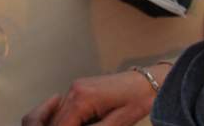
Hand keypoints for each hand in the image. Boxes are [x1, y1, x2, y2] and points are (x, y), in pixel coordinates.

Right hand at [23, 66, 171, 125]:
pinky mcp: (79, 89)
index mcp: (82, 98)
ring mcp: (75, 88)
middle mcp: (73, 90)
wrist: (148, 81)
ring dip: (61, 125)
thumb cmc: (138, 101)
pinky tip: (77, 125)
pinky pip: (65, 108)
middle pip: (55, 120)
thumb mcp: (119, 123)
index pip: (61, 124)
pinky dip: (66, 120)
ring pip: (57, 114)